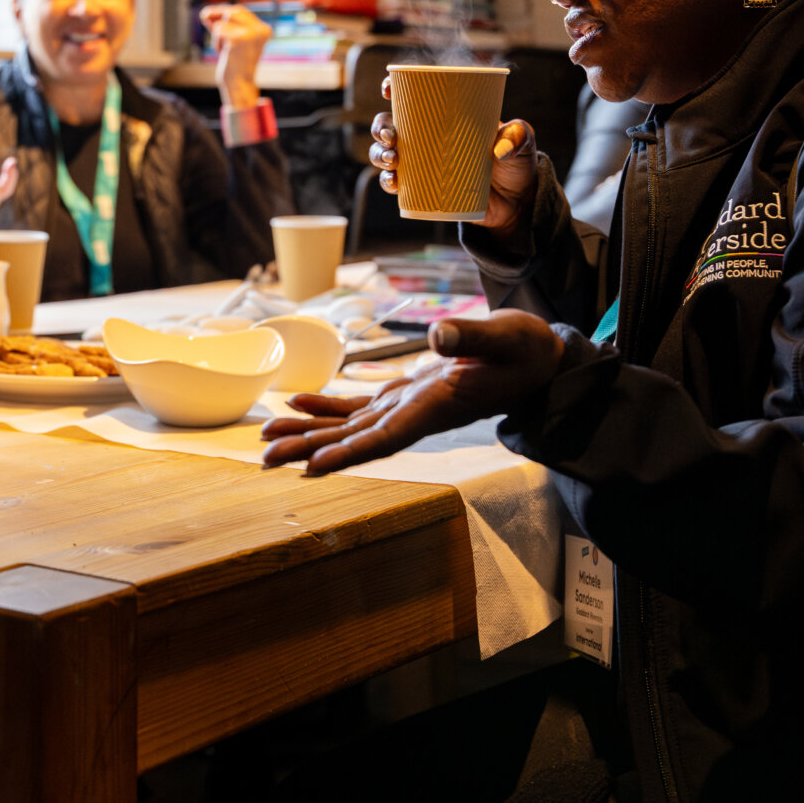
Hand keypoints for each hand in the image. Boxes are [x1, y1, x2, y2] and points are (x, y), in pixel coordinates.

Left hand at [202, 3, 271, 110]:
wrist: (239, 85)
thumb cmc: (235, 63)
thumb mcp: (234, 39)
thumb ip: (224, 24)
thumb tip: (206, 13)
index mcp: (265, 29)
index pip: (241, 10)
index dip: (223, 12)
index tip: (210, 17)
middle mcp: (261, 30)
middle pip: (233, 10)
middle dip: (217, 15)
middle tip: (207, 21)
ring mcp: (252, 34)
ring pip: (225, 17)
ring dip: (218, 32)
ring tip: (223, 48)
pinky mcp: (239, 39)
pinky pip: (218, 29)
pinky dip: (216, 40)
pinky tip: (222, 52)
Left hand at [259, 310, 563, 472]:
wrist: (539, 357)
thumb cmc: (526, 348)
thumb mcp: (505, 336)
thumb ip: (472, 335)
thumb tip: (439, 335)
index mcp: (437, 407)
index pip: (387, 438)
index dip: (349, 453)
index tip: (312, 467)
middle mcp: (417, 415)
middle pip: (355, 439)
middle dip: (310, 449)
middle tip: (264, 458)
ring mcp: (410, 406)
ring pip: (351, 426)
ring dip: (309, 432)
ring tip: (267, 437)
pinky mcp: (407, 393)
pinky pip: (360, 407)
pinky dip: (328, 407)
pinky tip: (298, 404)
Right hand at [370, 77, 539, 240]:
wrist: (517, 203)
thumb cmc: (517, 165)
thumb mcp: (523, 143)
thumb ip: (519, 136)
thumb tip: (500, 149)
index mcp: (446, 116)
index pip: (414, 96)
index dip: (395, 88)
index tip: (388, 89)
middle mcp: (428, 137)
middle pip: (390, 124)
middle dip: (381, 127)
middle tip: (392, 136)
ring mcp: (423, 163)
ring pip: (387, 153)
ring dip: (380, 154)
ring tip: (393, 160)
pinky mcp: (423, 188)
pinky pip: (397, 184)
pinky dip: (389, 182)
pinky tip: (393, 182)